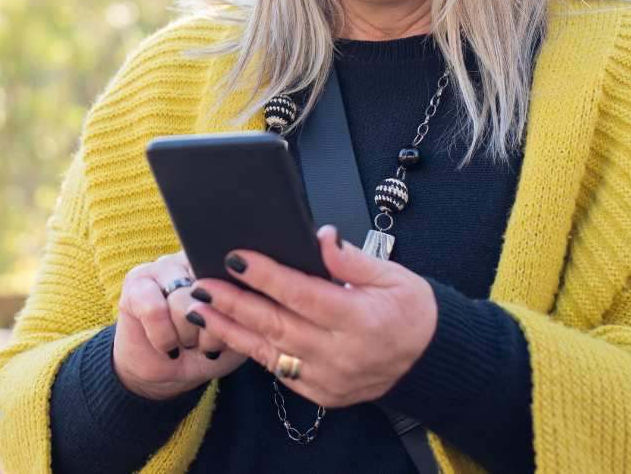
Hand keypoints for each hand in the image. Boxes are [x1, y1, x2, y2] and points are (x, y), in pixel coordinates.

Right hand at [113, 250, 247, 400]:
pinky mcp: (135, 282)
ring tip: (186, 341)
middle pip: (208, 292)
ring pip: (181, 302)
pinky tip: (167, 345)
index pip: (234, 273)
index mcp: (222, 264)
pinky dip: (164, 337)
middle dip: (209, 330)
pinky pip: (154, 310)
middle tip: (203, 341)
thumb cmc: (208, 350)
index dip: (232, 309)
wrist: (167, 372)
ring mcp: (162, 266)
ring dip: (186, 335)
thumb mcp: (237, 334)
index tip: (230, 328)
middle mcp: (192, 257)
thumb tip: (243, 287)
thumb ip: (244, 308)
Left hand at [183, 225, 436, 407]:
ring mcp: (330, 379)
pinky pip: (279, 370)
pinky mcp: (322, 393)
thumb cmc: (411, 310)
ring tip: (199, 306)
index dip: (266, 276)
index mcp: (362, 320)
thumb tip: (319, 236)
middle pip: (277, 325)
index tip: (235, 257)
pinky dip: (252, 349)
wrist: (430, 359)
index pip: (303, 294)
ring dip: (231, 328)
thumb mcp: (393, 274)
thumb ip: (351, 259)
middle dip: (234, 302)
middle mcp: (342, 354)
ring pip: (270, 352)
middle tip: (201, 282)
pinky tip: (229, 330)